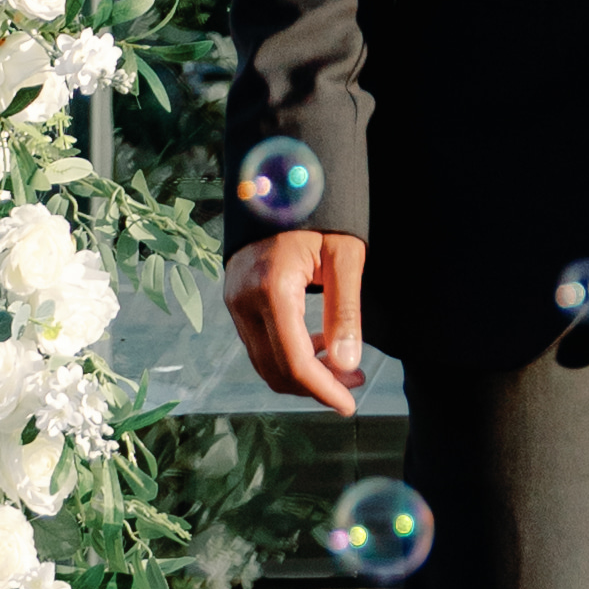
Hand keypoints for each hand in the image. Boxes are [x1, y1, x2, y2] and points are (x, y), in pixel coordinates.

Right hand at [225, 226, 367, 414]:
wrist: (279, 183)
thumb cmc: (319, 213)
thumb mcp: (344, 256)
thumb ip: (345, 311)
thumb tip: (348, 366)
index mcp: (272, 288)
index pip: (294, 361)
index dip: (322, 389)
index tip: (349, 405)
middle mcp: (244, 300)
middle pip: (275, 370)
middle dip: (316, 386)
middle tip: (353, 385)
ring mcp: (235, 302)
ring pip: (264, 362)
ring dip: (302, 374)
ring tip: (343, 368)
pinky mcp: (235, 301)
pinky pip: (259, 344)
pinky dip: (288, 355)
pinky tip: (319, 345)